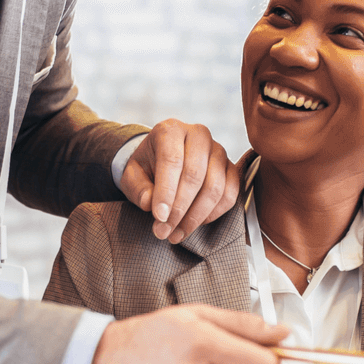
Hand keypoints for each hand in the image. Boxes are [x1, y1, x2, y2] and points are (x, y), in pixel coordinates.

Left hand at [119, 120, 239, 242]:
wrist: (163, 160)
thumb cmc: (147, 167)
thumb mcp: (132, 176)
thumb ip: (138, 189)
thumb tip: (150, 204)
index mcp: (170, 130)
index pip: (172, 160)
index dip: (166, 192)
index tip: (159, 217)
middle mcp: (198, 135)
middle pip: (195, 175)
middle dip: (179, 209)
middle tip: (164, 231)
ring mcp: (218, 150)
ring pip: (215, 187)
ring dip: (196, 216)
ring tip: (176, 233)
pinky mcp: (231, 167)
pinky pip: (230, 194)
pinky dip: (213, 214)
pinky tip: (195, 223)